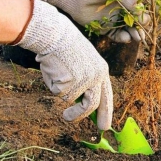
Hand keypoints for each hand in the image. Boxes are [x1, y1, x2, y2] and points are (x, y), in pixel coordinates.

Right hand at [15, 0, 112, 129]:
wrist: (56, 34)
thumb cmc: (66, 47)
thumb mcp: (83, 63)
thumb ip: (86, 81)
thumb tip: (81, 104)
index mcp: (102, 71)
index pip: (107, 96)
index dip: (106, 112)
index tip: (104, 125)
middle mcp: (96, 77)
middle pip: (92, 105)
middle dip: (81, 116)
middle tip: (68, 120)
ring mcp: (83, 81)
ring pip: (71, 100)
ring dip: (63, 97)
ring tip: (58, 82)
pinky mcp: (69, 83)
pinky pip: (58, 92)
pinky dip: (53, 84)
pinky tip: (53, 70)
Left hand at [21, 0, 148, 42]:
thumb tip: (143, 14)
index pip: (145, 3)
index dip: (154, 10)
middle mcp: (123, 6)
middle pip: (140, 18)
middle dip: (145, 25)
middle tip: (146, 30)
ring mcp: (115, 17)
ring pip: (131, 28)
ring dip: (136, 33)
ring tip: (138, 37)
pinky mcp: (105, 28)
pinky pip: (118, 35)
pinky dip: (124, 37)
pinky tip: (126, 37)